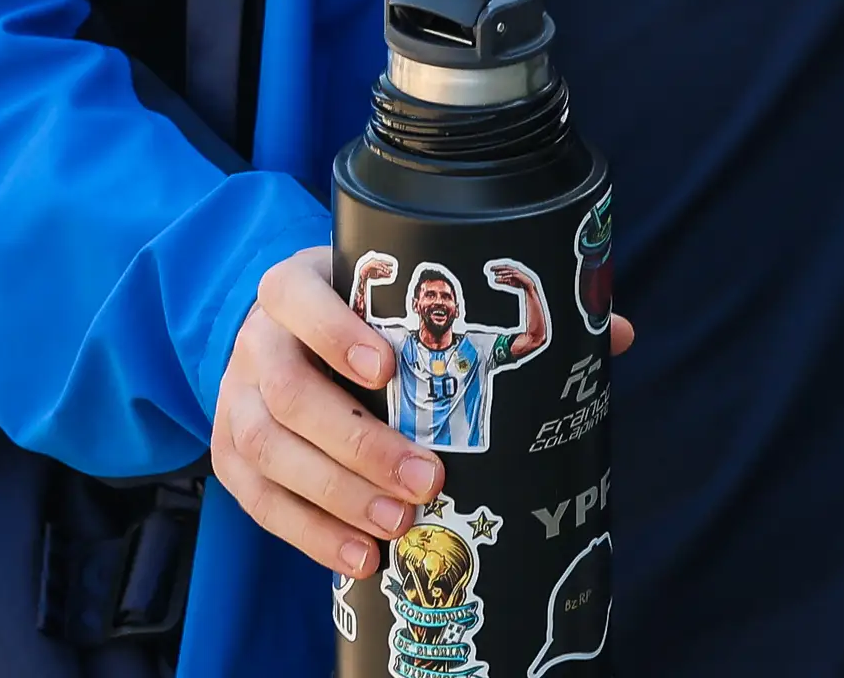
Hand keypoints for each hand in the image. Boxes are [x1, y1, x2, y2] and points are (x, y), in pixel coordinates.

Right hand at [211, 248, 633, 577]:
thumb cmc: (365, 316)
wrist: (280, 337)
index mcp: (295, 286)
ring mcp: (233, 400)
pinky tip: (359, 557)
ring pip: (270, 451)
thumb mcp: (405, 295)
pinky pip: (260, 502)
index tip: (389, 366)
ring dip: (337, 496)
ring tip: (400, 525)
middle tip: (426, 478)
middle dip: (357, 442)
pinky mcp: (230, 457)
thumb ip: (497, 311)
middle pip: (290, 392)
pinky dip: (309, 534)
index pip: (301, 299)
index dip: (337, 332)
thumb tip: (613, 330)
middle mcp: (256, 341)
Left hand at [484, 256, 544, 302]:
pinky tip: (503, 277)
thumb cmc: (519, 283)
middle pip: (505, 267)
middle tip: (491, 269)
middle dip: (498, 268)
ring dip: (502, 272)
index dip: (497, 267)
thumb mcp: (509, 282)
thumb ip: (502, 280)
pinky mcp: (519, 276)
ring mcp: (517, 272)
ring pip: (508, 271)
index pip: (503, 267)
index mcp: (511, 270)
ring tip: (496, 274)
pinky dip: (507, 276)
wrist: (529, 286)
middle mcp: (513, 270)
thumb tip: (494, 280)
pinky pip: (512, 275)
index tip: (490, 269)